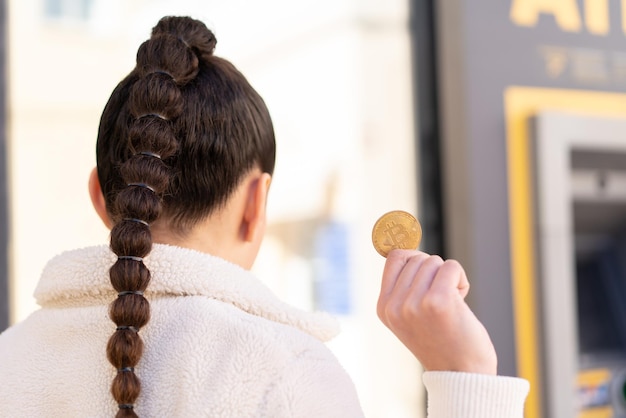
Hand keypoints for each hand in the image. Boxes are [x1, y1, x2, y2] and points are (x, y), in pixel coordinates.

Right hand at [377, 250, 496, 374]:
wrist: (461, 374)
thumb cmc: (441, 341)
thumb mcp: (409, 317)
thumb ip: (404, 288)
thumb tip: (409, 251)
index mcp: (383, 307)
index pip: (394, 257)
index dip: (415, 258)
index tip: (428, 274)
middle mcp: (394, 306)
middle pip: (417, 258)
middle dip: (434, 272)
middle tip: (442, 299)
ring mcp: (414, 304)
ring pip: (434, 261)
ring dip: (448, 277)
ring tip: (451, 304)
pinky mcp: (438, 301)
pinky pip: (451, 266)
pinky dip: (461, 279)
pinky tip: (461, 302)